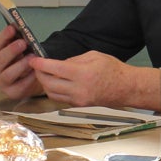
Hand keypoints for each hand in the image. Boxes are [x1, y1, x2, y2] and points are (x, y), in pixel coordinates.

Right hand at [0, 25, 44, 99]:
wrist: (30, 79)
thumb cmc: (22, 60)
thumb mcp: (18, 49)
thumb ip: (17, 41)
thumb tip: (22, 31)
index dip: (3, 36)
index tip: (12, 28)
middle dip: (11, 50)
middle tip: (22, 43)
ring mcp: (1, 82)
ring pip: (7, 74)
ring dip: (20, 65)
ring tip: (31, 57)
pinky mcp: (12, 92)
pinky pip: (20, 86)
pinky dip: (28, 78)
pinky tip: (36, 71)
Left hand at [30, 51, 159, 109]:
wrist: (126, 88)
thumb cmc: (113, 70)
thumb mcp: (93, 56)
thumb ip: (73, 59)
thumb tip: (58, 64)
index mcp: (82, 74)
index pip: (54, 69)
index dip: (40, 64)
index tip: (33, 60)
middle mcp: (78, 89)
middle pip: (48, 83)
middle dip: (39, 74)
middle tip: (37, 66)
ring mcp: (78, 99)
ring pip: (52, 93)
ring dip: (45, 84)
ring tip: (45, 74)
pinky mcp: (79, 105)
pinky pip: (60, 98)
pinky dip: (54, 91)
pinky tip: (55, 83)